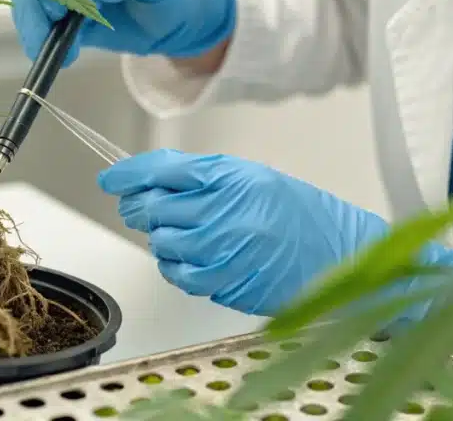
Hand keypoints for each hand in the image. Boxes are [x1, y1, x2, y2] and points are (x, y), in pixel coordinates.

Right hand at [10, 0, 236, 66]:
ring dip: (38, 31)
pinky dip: (49, 46)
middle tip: (52, 33)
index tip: (59, 4)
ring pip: (35, 8)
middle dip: (36, 9)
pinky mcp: (74, 23)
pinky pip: (48, 31)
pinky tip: (64, 57)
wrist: (186, 17)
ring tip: (60, 52)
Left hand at [97, 149, 452, 319]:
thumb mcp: (251, 179)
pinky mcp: (226, 282)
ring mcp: (224, 250)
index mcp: (233, 178)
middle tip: (140, 206)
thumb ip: (200, 178)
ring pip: (161, 243)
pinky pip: (178, 275)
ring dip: (161, 239)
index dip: (129, 174)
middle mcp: (225, 212)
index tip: (110, 178)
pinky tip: (193, 258)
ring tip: (184, 234)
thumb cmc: (299, 216)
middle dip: (139, 206)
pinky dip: (175, 267)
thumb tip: (146, 180)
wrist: (341, 256)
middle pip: (154, 207)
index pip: (163, 170)